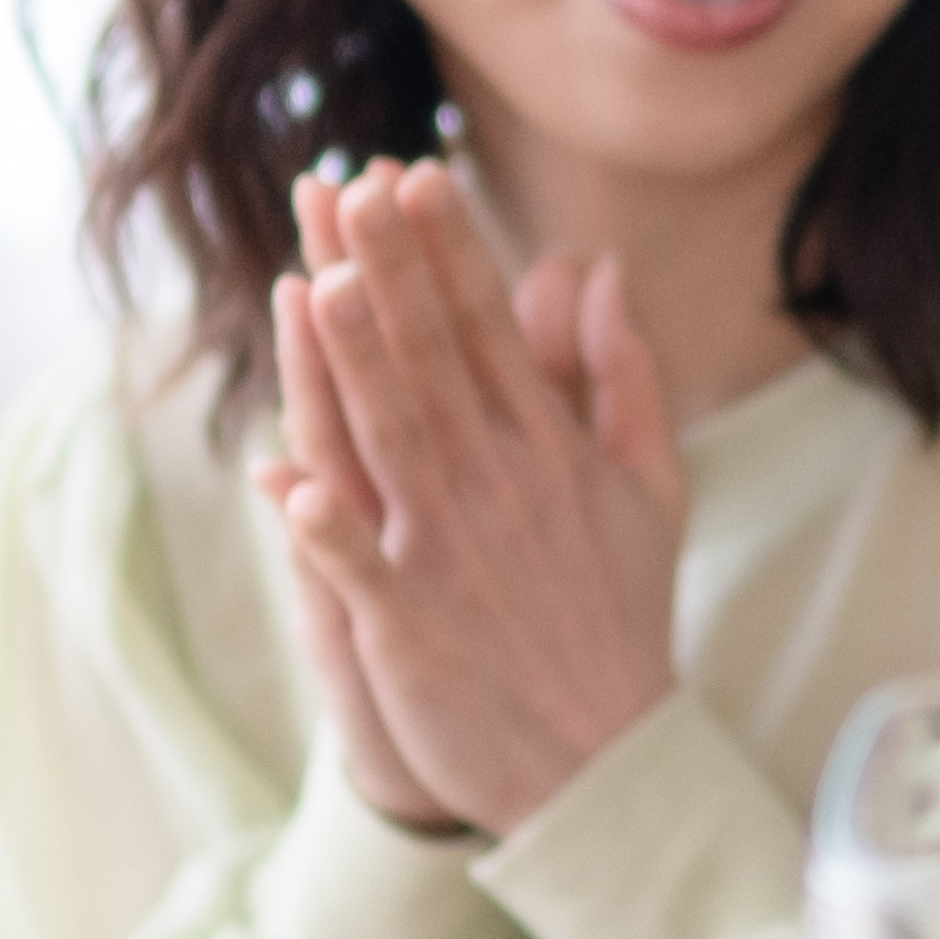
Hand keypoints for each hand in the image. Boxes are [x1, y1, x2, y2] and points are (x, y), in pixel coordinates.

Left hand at [252, 162, 685, 836]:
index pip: (487, 331)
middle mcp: (497, 491)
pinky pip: (361, 576)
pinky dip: (329, 534)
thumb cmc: (618, 619)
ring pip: (392, 445)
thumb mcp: (649, 490)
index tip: (412, 176)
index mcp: (546, 453)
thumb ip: (621, 378)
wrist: (606, 763)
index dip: (446, 254)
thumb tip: (599, 272)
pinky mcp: (411, 632)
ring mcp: (450, 559)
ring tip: (312, 288)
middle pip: (431, 365)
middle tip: (351, 189)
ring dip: (353, 369)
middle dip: (389, 275)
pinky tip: (291, 481)